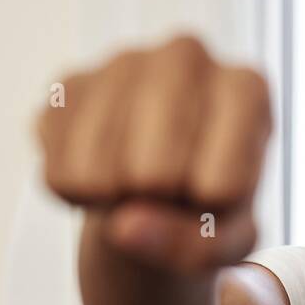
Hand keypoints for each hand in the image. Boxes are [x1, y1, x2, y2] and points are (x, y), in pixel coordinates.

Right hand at [38, 35, 272, 273]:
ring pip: (95, 172)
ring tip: (134, 184)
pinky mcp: (69, 84)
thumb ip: (195, 248)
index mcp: (246, 89)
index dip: (210, 212)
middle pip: (152, 173)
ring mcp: (122, 62)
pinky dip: (74, 195)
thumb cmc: (208, 207)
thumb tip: (124, 227)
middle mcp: (186, 56)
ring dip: (111, 202)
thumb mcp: (225, 244)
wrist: (161, 187)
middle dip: (156, 202)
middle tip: (167, 189)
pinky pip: (58, 170)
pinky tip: (101, 172)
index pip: (221, 187)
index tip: (215, 193)